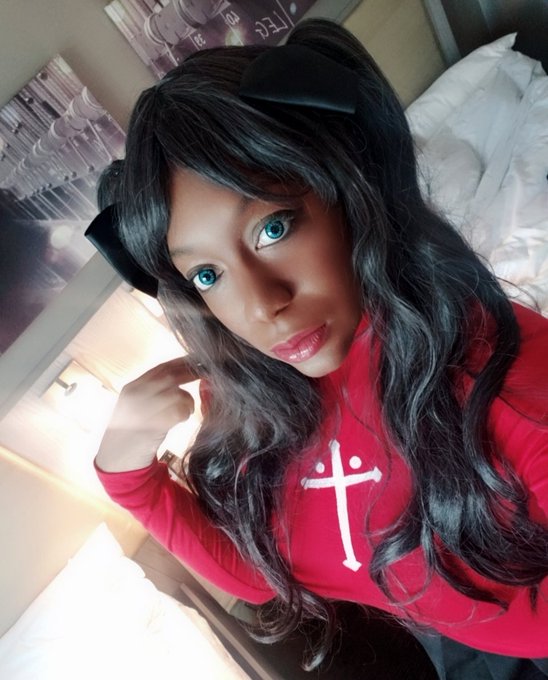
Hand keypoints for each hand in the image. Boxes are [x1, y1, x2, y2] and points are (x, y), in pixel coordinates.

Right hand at [95, 357, 197, 472]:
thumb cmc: (133, 431)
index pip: (161, 369)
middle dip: (190, 375)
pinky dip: (184, 414)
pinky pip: (177, 412)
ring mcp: (142, 410)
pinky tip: (181, 419)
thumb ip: (157, 390)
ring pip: (176, 394)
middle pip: (169, 377)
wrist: (118, 459)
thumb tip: (186, 372)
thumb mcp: (139, 404)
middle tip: (205, 375)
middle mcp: (135, 396)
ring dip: (187, 400)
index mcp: (132, 388)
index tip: (198, 361)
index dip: (181, 363)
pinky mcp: (152, 426)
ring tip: (187, 409)